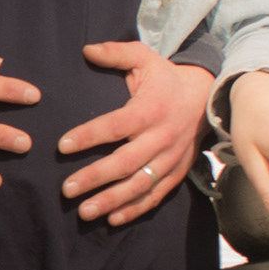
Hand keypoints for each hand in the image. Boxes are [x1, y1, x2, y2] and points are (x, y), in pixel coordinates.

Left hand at [60, 42, 214, 225]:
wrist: (206, 96)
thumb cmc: (166, 78)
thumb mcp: (144, 58)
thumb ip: (116, 53)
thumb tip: (86, 50)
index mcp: (150, 109)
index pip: (115, 126)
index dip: (88, 135)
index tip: (62, 146)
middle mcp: (162, 136)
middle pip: (125, 162)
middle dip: (95, 178)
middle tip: (66, 190)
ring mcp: (171, 158)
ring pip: (140, 184)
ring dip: (112, 201)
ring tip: (84, 212)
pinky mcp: (177, 172)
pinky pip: (156, 195)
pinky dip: (135, 209)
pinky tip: (112, 219)